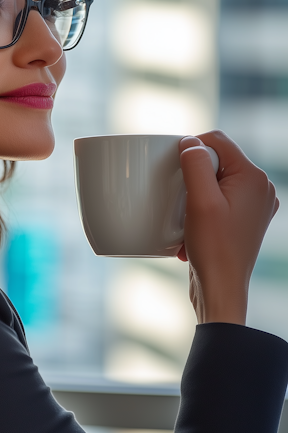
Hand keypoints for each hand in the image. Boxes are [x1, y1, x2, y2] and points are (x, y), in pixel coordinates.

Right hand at [177, 131, 277, 324]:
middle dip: (191, 178)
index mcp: (254, 178)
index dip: (190, 149)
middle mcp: (260, 189)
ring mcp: (253, 207)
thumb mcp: (200, 201)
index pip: (218, 141)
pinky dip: (199, 212)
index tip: (173, 171)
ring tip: (185, 219)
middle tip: (179, 200)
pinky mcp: (243, 222)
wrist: (220, 291)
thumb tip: (189, 143)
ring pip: (214, 182)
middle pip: (216, 162)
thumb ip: (195, 164)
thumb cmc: (213, 249)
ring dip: (193, 196)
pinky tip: (190, 232)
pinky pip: (217, 202)